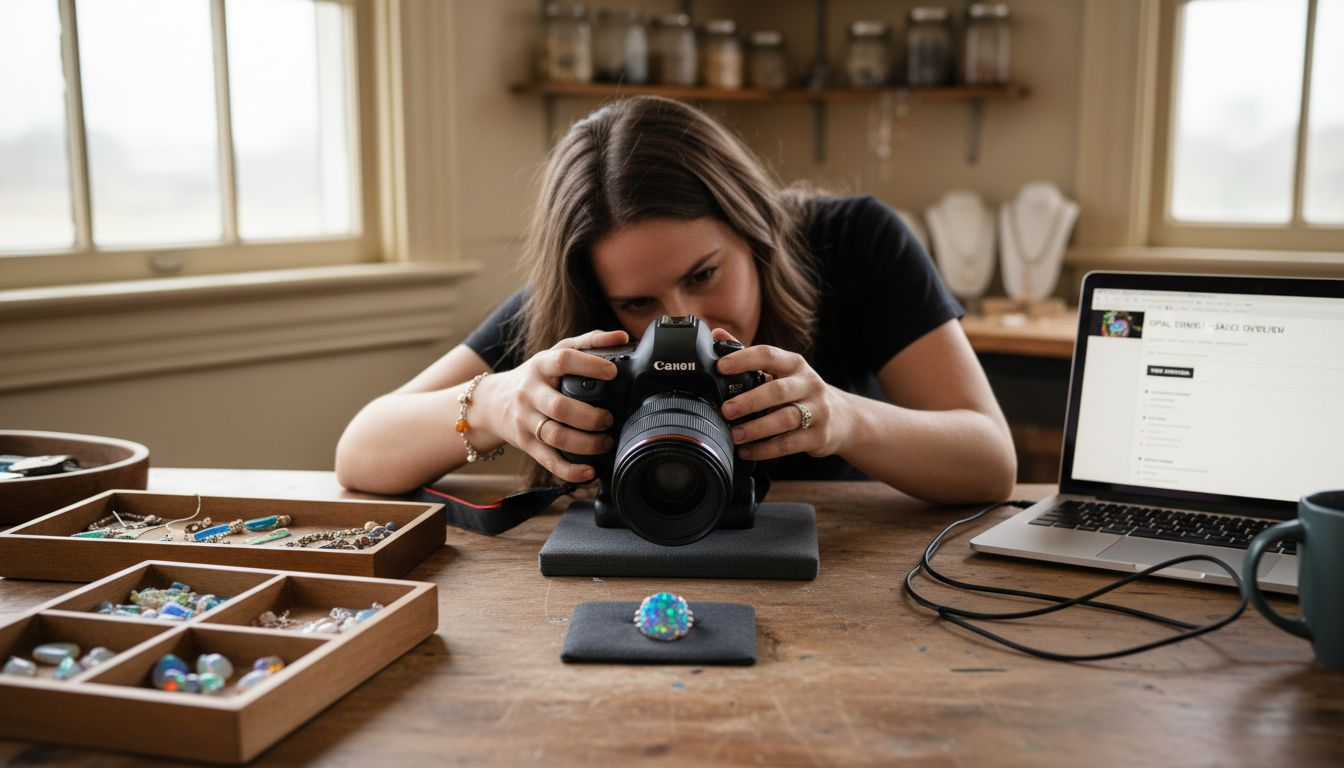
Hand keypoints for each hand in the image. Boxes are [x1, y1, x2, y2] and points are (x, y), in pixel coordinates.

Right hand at [482, 329, 626, 482]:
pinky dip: (570, 470)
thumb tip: (622, 337)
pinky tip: (589, 471)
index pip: (563, 360)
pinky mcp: (526, 444)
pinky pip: (549, 460)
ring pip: (556, 436)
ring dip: (586, 444)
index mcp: (541, 366)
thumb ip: (589, 343)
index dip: (589, 365)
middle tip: (609, 418)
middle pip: (560, 407)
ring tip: (606, 441)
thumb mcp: (555, 355)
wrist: (492, 403)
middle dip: (590, 417)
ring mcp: (526, 420)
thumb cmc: (535, 378)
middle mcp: (530, 393)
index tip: (613, 372)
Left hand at [711, 328, 848, 461]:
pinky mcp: (819, 436)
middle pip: (777, 390)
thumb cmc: (801, 391)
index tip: (721, 367)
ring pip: (785, 419)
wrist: (842, 418)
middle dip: (749, 401)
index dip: (744, 360)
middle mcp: (808, 384)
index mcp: (794, 364)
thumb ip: (750, 355)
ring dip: (756, 428)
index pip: (768, 355)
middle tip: (726, 410)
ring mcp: (817, 410)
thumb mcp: (781, 370)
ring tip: (735, 434)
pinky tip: (747, 451)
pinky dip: (765, 449)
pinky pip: (789, 444)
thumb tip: (716, 334)